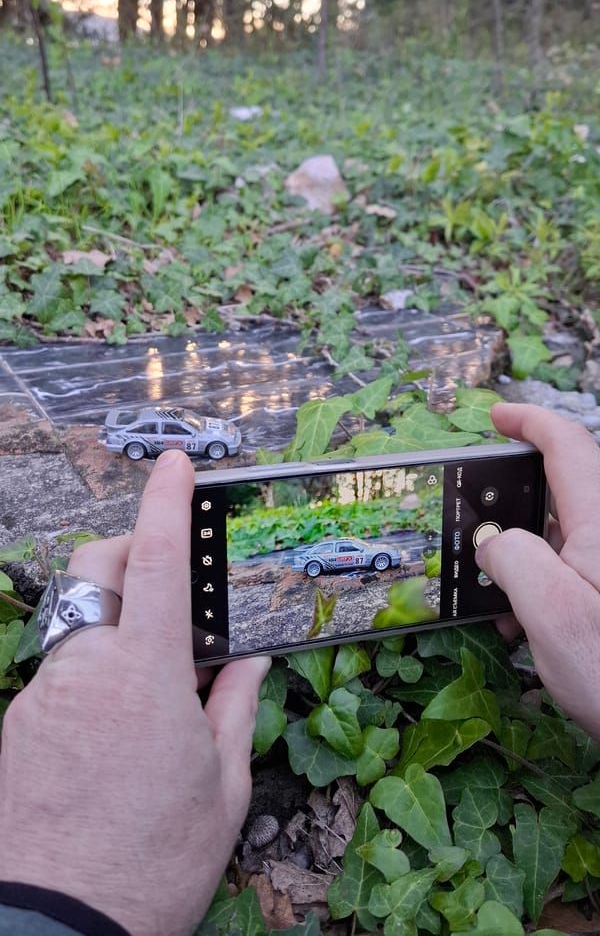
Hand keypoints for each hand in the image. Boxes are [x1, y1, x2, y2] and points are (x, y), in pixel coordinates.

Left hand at [0, 450, 269, 935]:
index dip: (166, 501)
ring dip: (117, 632)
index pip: (156, 560)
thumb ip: (234, 705)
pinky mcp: (17, 725)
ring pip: (80, 626)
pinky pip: (60, 675)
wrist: (54, 927)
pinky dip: (91, 678)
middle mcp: (85, 669)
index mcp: (145, 674)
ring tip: (152, 695)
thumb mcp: (223, 785)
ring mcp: (42, 696)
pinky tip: (113, 735)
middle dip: (134, 555)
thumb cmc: (151, 862)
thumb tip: (244, 658)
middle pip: (100, 572)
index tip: (175, 463)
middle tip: (172, 587)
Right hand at [476, 403, 599, 738]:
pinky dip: (546, 583)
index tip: (498, 416)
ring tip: (498, 599)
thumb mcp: (551, 613)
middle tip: (480, 534)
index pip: (568, 445)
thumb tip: (491, 540)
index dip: (530, 421)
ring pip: (567, 536)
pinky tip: (527, 624)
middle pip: (565, 490)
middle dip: (516, 506)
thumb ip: (511, 559)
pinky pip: (578, 569)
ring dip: (526, 557)